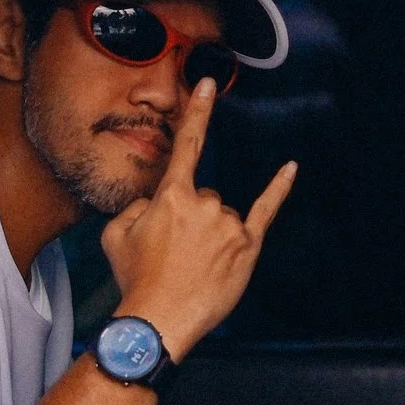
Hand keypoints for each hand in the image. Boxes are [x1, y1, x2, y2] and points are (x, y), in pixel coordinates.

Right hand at [99, 77, 295, 359]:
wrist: (158, 320)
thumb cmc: (135, 279)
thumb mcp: (114, 235)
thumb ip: (134, 207)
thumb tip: (152, 203)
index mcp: (172, 196)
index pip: (187, 146)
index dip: (198, 113)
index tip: (209, 84)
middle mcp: (205, 203)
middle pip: (203, 196)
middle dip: (190, 219)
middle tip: (173, 255)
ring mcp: (229, 225)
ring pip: (222, 216)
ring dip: (209, 235)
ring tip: (191, 267)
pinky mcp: (248, 246)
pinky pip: (266, 211)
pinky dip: (278, 189)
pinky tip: (290, 169)